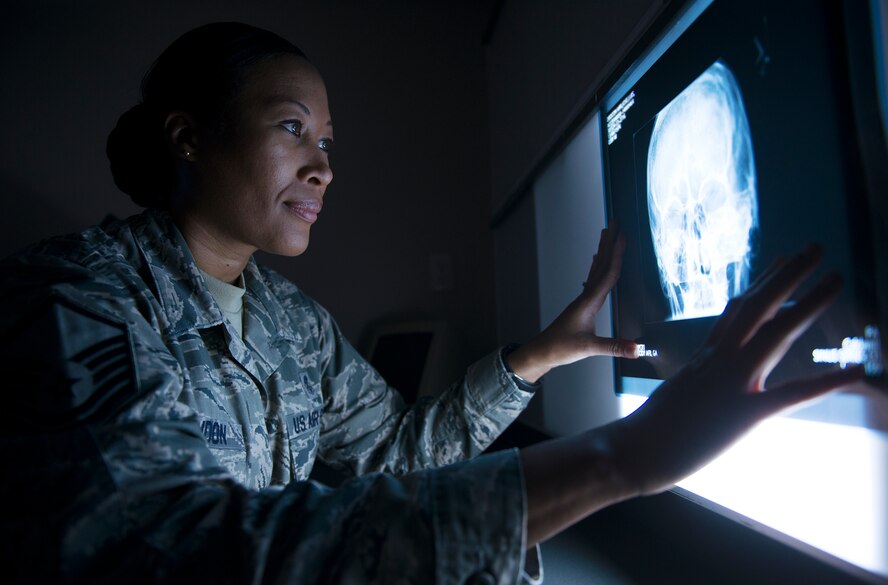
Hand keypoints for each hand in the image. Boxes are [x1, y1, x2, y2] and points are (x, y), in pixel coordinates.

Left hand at [507, 226, 637, 382]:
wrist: (542, 351)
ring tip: (607, 232)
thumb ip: (615, 347)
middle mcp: (585, 296)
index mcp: (589, 302)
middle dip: (610, 242)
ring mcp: (583, 300)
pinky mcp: (582, 305)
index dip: (617, 254)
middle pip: (601, 264)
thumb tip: (637, 348)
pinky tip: (597, 260)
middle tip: (616, 222)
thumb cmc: (560, 347)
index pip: (607, 274)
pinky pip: (593, 279)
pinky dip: (598, 266)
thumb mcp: (589, 348)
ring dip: (604, 250)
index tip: (623, 236)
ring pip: (596, 269)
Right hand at [612, 245, 864, 495]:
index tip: (782, 261)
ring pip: (776, 334)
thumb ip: (695, 381)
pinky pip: (793, 394)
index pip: (739, 310)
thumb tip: (703, 381)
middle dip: (788, 275)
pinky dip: (827, 382)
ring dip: (808, 304)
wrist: (635, 450)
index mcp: (705, 357)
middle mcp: (721, 360)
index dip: (763, 283)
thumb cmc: (648, 431)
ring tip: (836, 279)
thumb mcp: (675, 394)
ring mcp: (734, 383)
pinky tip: (856, 370)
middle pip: (758, 307)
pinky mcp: (746, 413)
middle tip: (815, 249)